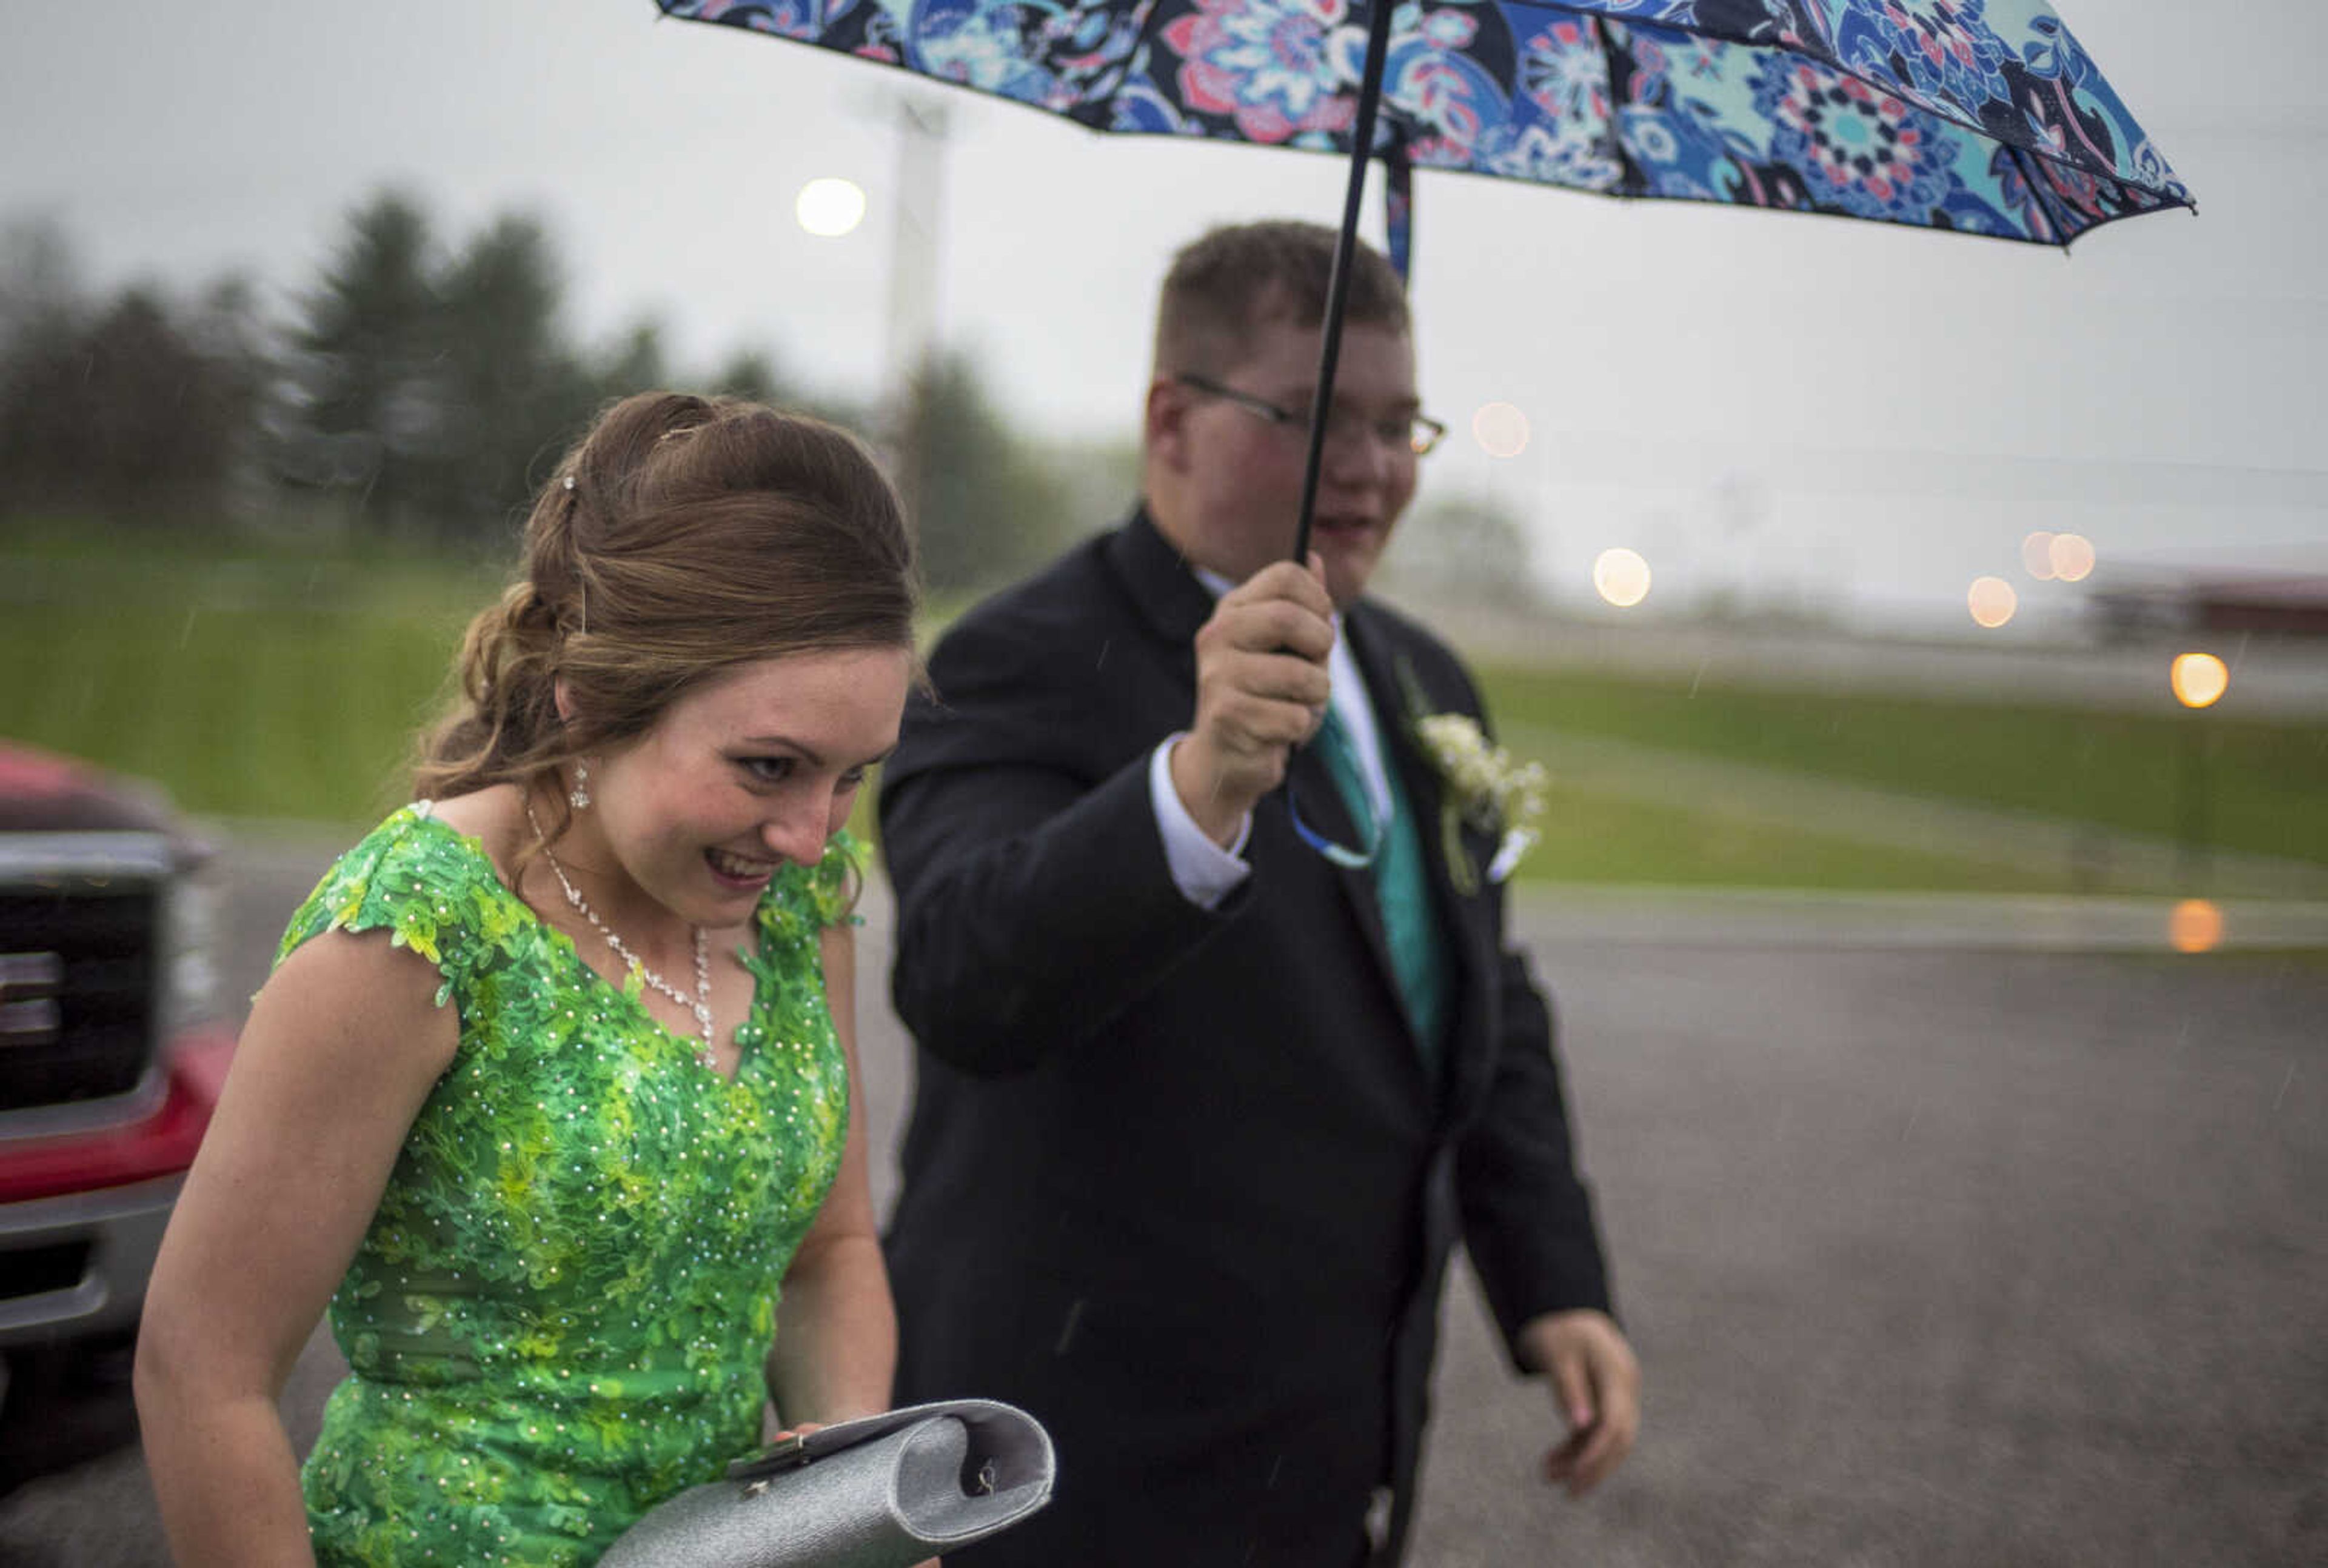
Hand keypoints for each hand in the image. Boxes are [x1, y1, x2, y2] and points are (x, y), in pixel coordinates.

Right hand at [1170, 556, 1335, 845]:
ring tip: (1300, 704)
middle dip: (1321, 645)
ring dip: (1317, 695)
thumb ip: (1301, 607)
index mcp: (1234, 610)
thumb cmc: (1265, 697)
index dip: (1319, 601)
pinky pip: (1295, 717)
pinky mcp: (1227, 715)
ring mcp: (1218, 675)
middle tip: (1318, 665)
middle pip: (1288, 617)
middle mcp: (1218, 635)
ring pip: (1300, 675)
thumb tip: (1315, 558)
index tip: (1321, 626)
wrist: (1226, 759)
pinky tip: (1279, 731)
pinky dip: (1301, 728)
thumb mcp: (1286, 648)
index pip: (1286, 576)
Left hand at [1519, 1309, 1639, 1496]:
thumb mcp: (1557, 1353)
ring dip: (1582, 1461)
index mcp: (1616, 1374)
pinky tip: (1553, 1462)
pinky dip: (1578, 1447)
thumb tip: (1581, 1426)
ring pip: (1609, 1439)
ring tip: (1548, 1475)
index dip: (1596, 1454)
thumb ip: (1569, 1387)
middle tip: (1567, 1491)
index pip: (1614, 1424)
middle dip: (1595, 1468)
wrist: (1566, 1308)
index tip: (1573, 1476)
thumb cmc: (1559, 1329)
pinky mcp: (1607, 1400)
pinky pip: (1597, 1431)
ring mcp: (1619, 1395)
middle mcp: (1625, 1387)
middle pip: (1620, 1439)